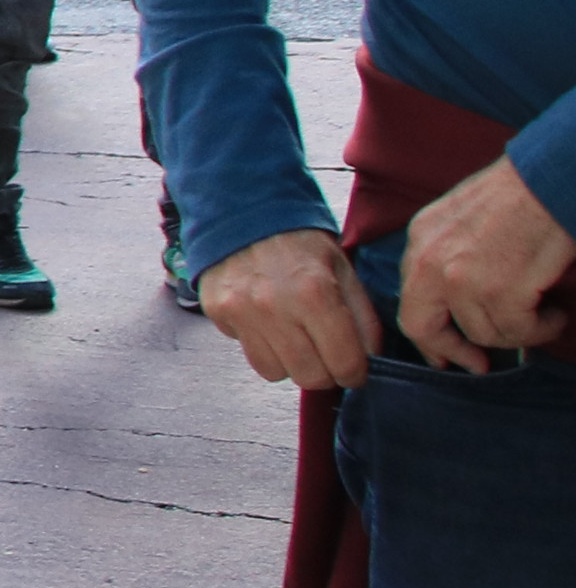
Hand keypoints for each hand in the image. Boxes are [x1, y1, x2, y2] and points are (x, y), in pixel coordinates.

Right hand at [201, 229, 377, 387]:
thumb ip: (363, 317)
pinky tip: (268, 323)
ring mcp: (241, 311)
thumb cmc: (299, 241)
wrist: (243, 211)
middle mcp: (275, 306)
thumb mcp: (344, 270)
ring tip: (295, 338)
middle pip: (310, 376)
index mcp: (316, 292)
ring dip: (291, 363)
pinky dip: (263, 347)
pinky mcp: (217, 313)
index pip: (344, 364)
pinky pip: (247, 352)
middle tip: (326, 354)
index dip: (356, 372)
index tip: (354, 368)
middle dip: (325, 371)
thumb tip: (370, 359)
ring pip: (276, 373)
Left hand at [397, 157, 575, 373]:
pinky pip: (517, 331)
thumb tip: (458, 306)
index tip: (445, 355)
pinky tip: (553, 311)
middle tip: (479, 364)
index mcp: (421, 240)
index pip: (409, 301)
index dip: (428, 335)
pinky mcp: (498, 291)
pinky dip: (541, 328)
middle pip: (423, 327)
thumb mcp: (461, 220)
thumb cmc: (519, 195)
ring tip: (542, 313)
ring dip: (517, 332)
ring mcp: (462, 279)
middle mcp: (431, 261)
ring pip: (482, 334)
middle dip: (452, 351)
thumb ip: (449, 257)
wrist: (549, 180)